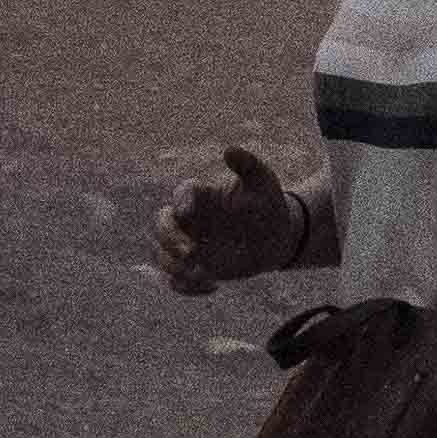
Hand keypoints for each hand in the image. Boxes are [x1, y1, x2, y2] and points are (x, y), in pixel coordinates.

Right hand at [155, 145, 311, 293]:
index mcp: (201, 196)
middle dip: (169, 239)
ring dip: (176, 266)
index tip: (188, 211)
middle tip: (192, 252)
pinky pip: (175, 282)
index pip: (181, 194)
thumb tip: (230, 150)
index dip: (180, 202)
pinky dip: (186, 287)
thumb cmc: (267, 204)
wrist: (274, 237)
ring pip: (162, 256)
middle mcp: (189, 221)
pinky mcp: (193, 269)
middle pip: (161, 225)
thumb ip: (248, 165)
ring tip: (204, 273)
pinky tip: (213, 286)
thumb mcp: (263, 182)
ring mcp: (188, 245)